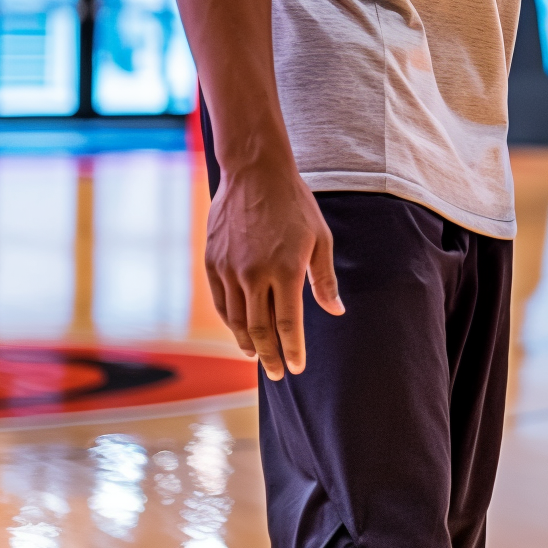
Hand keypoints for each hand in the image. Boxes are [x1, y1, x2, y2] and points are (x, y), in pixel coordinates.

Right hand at [205, 159, 343, 379]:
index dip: (293, 350)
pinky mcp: (212, 262)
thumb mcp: (320, 238)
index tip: (297, 369)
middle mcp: (254, 274)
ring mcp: (230, 270)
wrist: (255, 173)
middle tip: (278, 374)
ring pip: (237, 320)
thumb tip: (335, 311)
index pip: (288, 324)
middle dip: (270, 356)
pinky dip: (230, 322)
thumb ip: (324, 279)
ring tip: (258, 357)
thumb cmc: (294, 205)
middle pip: (260, 329)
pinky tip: (240, 330)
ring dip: (248, 343)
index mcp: (285, 270)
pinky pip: (220, 302)